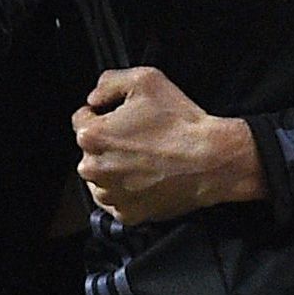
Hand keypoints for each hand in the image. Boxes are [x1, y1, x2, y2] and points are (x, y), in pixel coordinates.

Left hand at [73, 67, 259, 224]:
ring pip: (101, 176)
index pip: (81, 118)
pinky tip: (147, 177)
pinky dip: (127, 191)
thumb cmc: (180, 121)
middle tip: (139, 137)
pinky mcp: (128, 215)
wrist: (212, 160)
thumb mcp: (145, 79)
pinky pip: (116, 201)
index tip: (123, 117)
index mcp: (92, 136)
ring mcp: (111, 195)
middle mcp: (94, 169)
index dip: (102, 113)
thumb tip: (94, 99)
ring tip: (145, 158)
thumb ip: (109, 82)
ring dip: (114, 167)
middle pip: (90, 150)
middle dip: (107, 142)